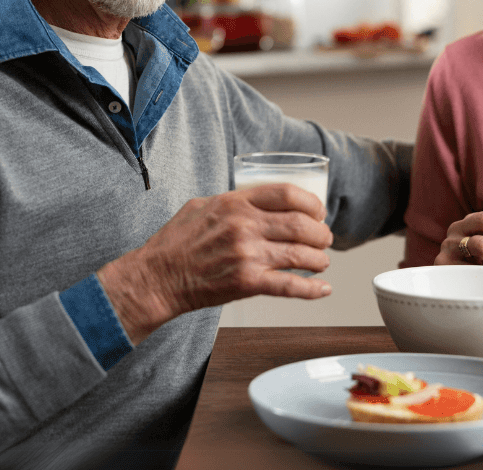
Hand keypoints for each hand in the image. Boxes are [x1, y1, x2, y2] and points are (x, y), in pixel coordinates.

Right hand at [97, 184, 333, 343]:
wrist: (157, 277)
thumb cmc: (176, 242)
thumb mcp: (202, 205)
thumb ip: (233, 201)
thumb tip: (259, 200)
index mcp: (236, 202)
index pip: (288, 194)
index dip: (312, 203)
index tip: (318, 212)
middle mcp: (245, 225)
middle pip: (301, 224)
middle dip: (321, 233)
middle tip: (325, 239)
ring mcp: (247, 255)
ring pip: (301, 255)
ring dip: (319, 259)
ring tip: (322, 261)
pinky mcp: (246, 283)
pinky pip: (289, 286)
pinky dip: (311, 289)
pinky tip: (323, 289)